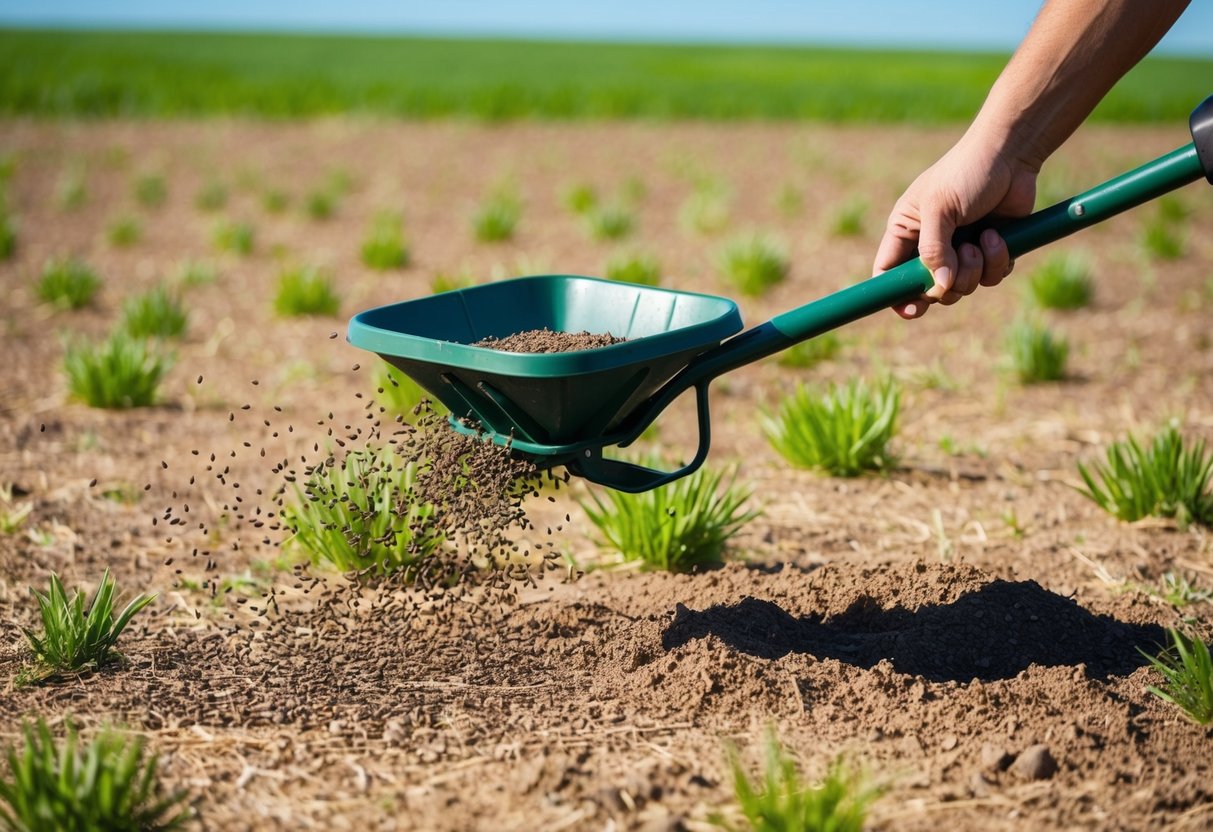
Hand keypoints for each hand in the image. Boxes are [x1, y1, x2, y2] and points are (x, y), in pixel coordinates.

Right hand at [873, 131, 1038, 318]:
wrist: (1012, 154)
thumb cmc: (967, 172)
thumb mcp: (940, 208)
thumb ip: (933, 249)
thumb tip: (939, 286)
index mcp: (905, 230)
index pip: (888, 273)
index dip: (894, 295)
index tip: (911, 309)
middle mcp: (928, 244)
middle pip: (927, 289)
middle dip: (947, 283)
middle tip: (962, 258)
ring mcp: (959, 249)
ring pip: (961, 288)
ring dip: (975, 270)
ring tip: (984, 239)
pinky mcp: (988, 250)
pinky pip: (989, 278)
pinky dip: (997, 262)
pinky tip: (999, 235)